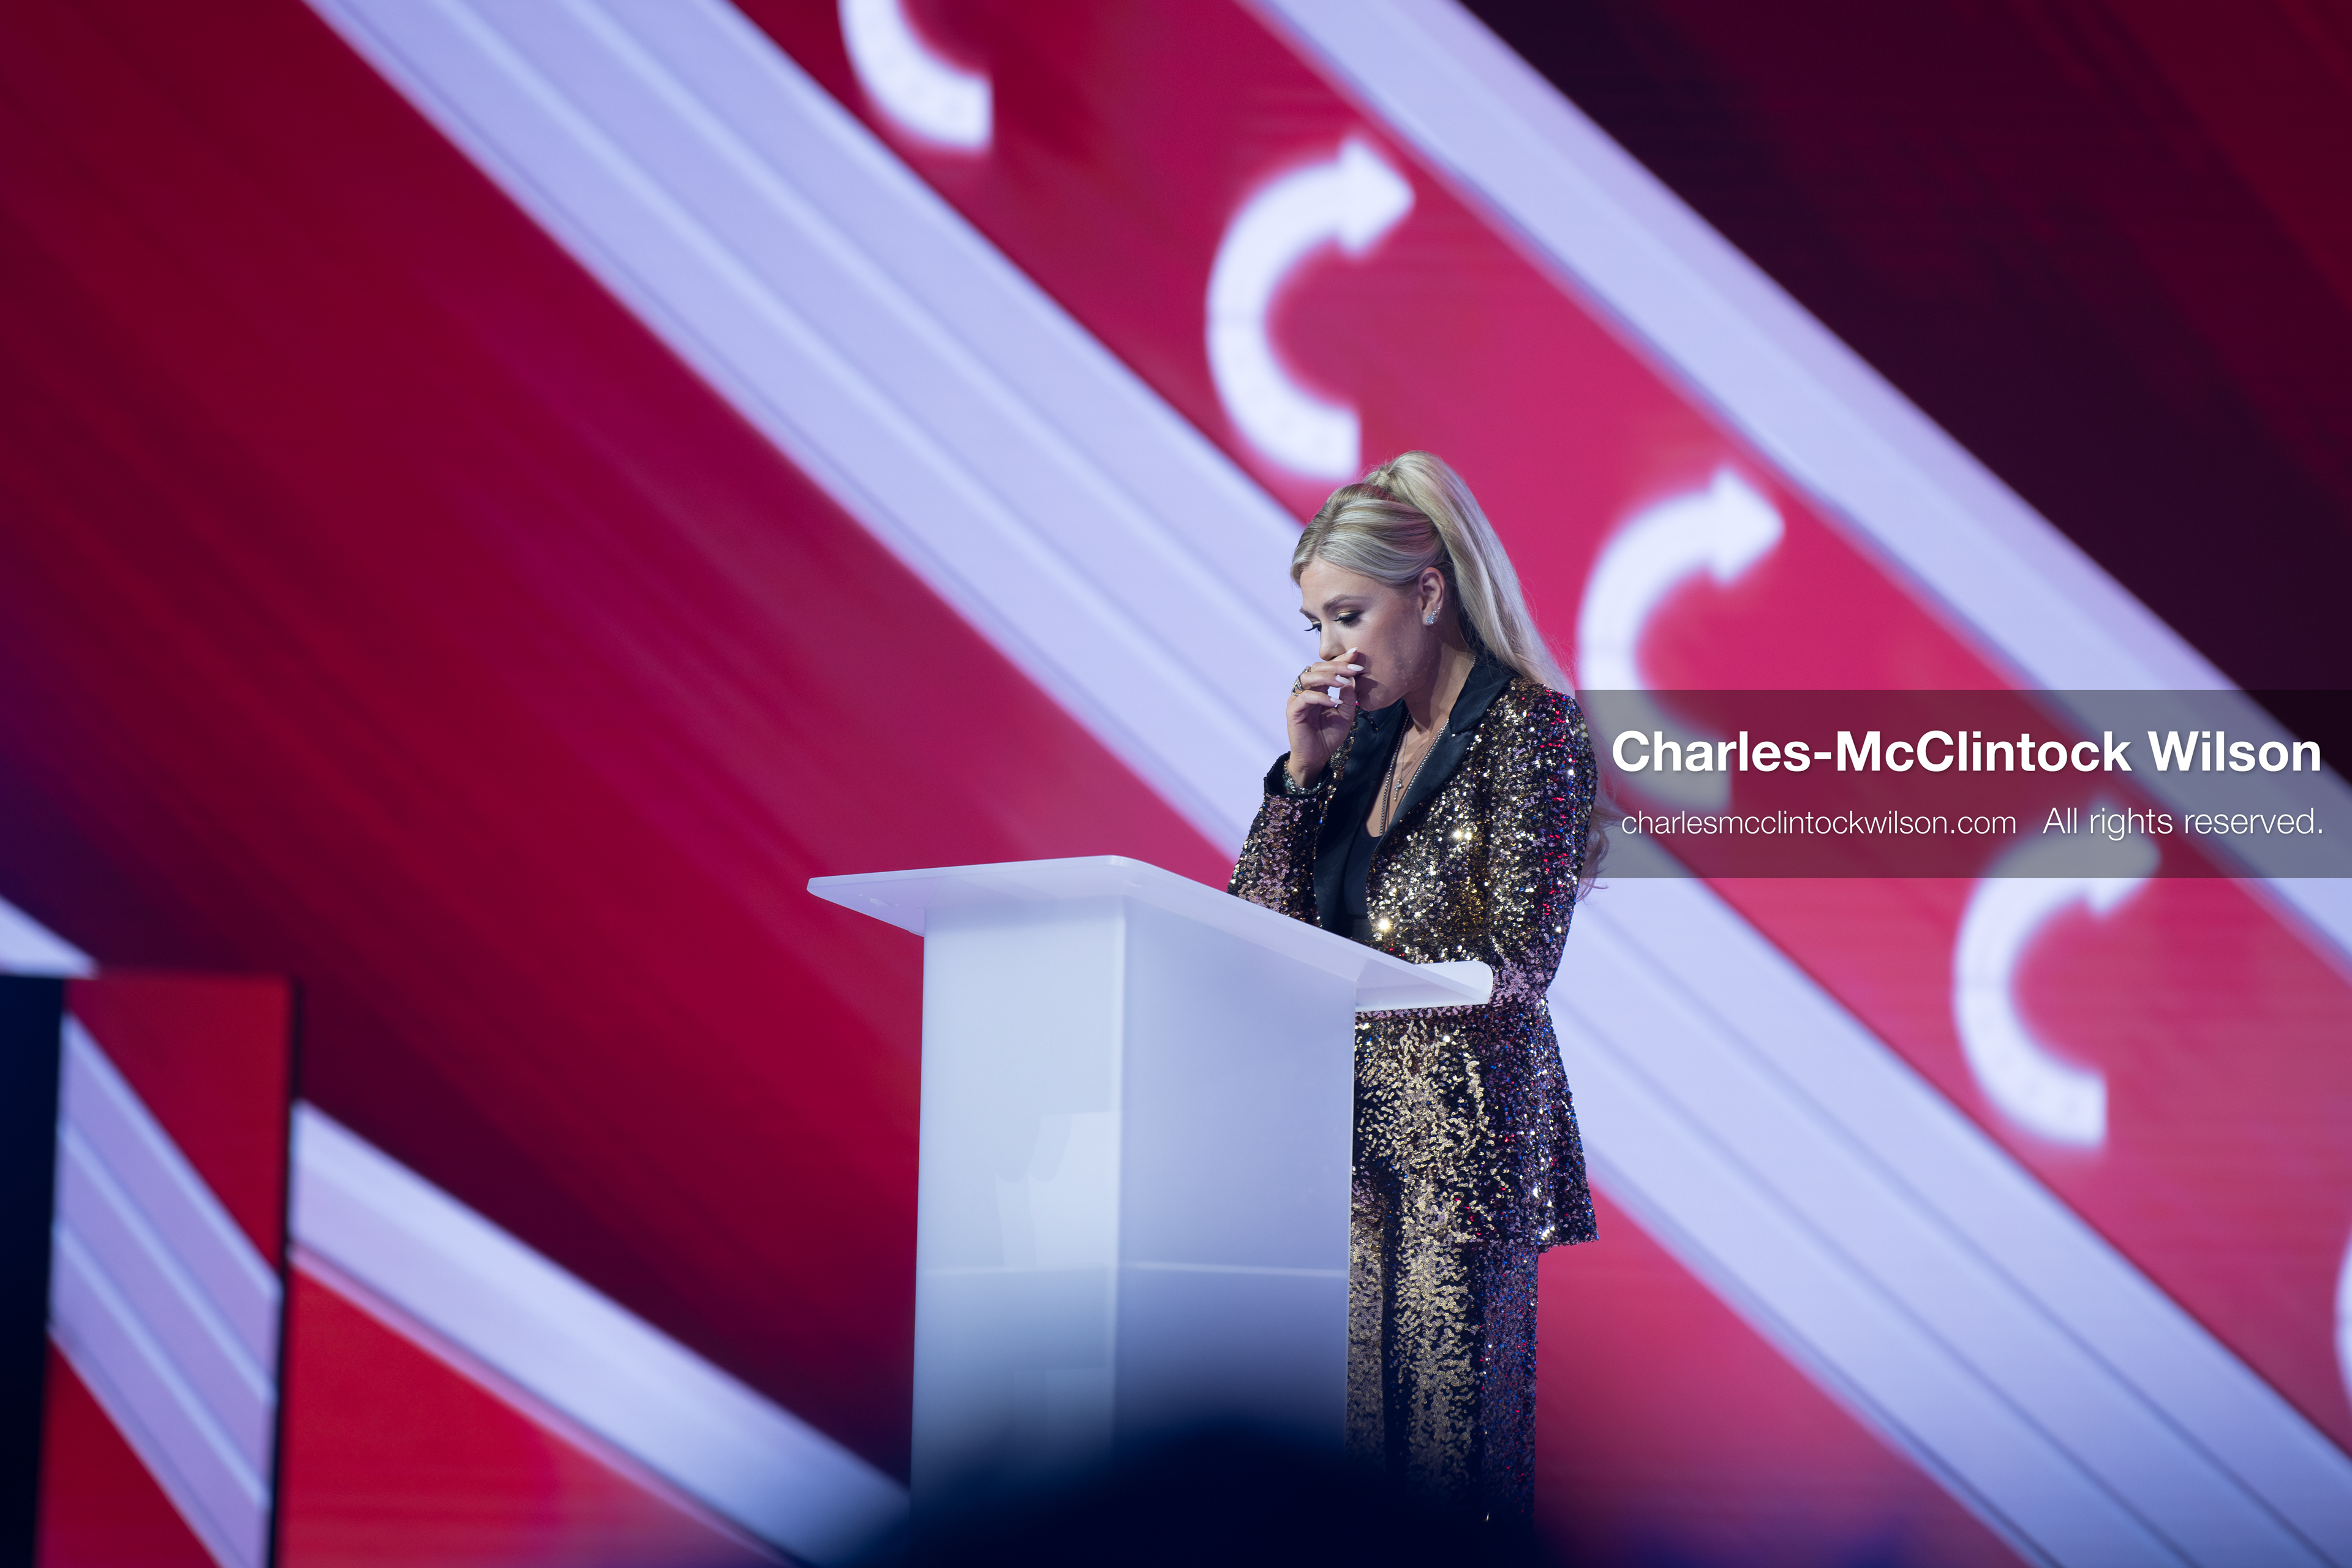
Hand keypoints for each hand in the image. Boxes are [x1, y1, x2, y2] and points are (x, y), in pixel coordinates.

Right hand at [1284, 648, 1361, 785]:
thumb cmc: (1329, 736)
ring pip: (1308, 677)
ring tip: (1344, 682)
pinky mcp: (1293, 710)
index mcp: (1318, 689)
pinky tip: (1335, 701)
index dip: (1341, 659)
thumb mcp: (1346, 715)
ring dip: (1327, 677)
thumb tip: (1352, 679)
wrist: (1317, 757)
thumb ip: (1349, 698)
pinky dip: (1321, 697)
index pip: (1327, 668)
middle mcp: (1306, 690)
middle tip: (1354, 667)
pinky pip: (1305, 697)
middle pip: (1317, 667)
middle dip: (1337, 665)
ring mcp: (1298, 699)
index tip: (1356, 653)